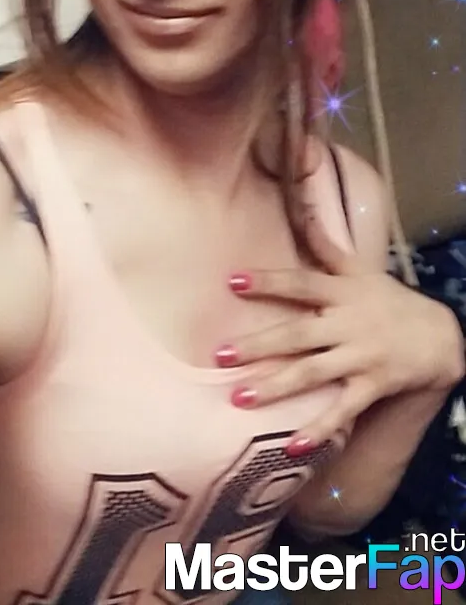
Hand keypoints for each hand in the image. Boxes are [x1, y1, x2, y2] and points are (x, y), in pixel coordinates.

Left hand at [217, 212, 464, 454]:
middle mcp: (348, 324)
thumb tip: (303, 213)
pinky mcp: (373, 386)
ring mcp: (361, 357)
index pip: (301, 283)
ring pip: (313, 373)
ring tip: (239, 398)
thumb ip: (328, 246)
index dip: (269, 281)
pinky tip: (292, 448)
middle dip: (260, 345)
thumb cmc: (391, 301)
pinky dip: (319, 429)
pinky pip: (343, 411)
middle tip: (220, 355)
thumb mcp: (362, 269)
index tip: (232, 281)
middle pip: (299, 334)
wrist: (441, 337)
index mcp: (342, 293)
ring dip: (276, 387)